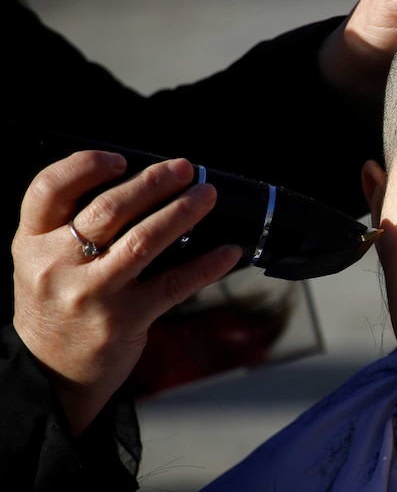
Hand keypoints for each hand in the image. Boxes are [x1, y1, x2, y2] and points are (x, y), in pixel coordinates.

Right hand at [11, 151, 241, 434]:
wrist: (50, 371)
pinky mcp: (125, 320)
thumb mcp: (43, 260)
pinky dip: (206, 265)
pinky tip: (228, 251)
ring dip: (182, 213)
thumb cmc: (56, 303)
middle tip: (184, 169)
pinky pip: (174, 285)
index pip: (49, 190)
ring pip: (144, 241)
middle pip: (108, 211)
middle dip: (153, 183)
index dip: (85, 166)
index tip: (121, 159)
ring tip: (206, 195)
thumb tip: (142, 185)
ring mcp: (92, 294)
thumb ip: (72, 225)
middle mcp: (57, 266)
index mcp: (33, 242)